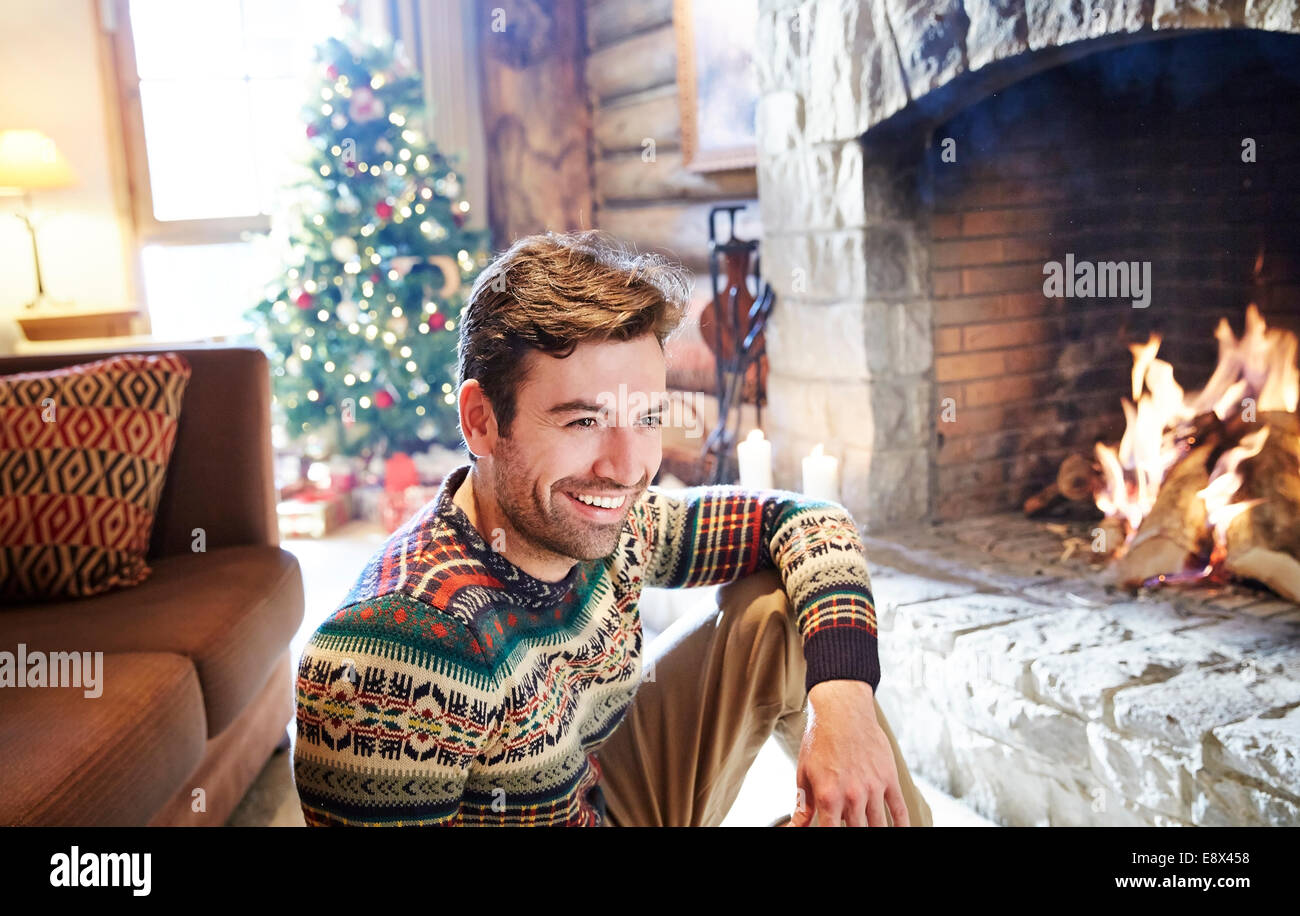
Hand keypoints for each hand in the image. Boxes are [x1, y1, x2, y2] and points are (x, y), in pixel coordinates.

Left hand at [785, 679, 909, 826]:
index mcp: (828, 796)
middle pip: (857, 831)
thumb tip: (795, 827)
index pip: (830, 832)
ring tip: (872, 833)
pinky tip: (900, 831)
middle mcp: (853, 795)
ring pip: (879, 825)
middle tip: (852, 829)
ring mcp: (873, 787)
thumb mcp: (804, 773)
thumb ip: (803, 805)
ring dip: (876, 832)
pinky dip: (902, 825)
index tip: (830, 837)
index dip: (829, 838)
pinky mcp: (888, 778)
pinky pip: (899, 809)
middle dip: (855, 834)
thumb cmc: (819, 740)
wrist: (842, 710)